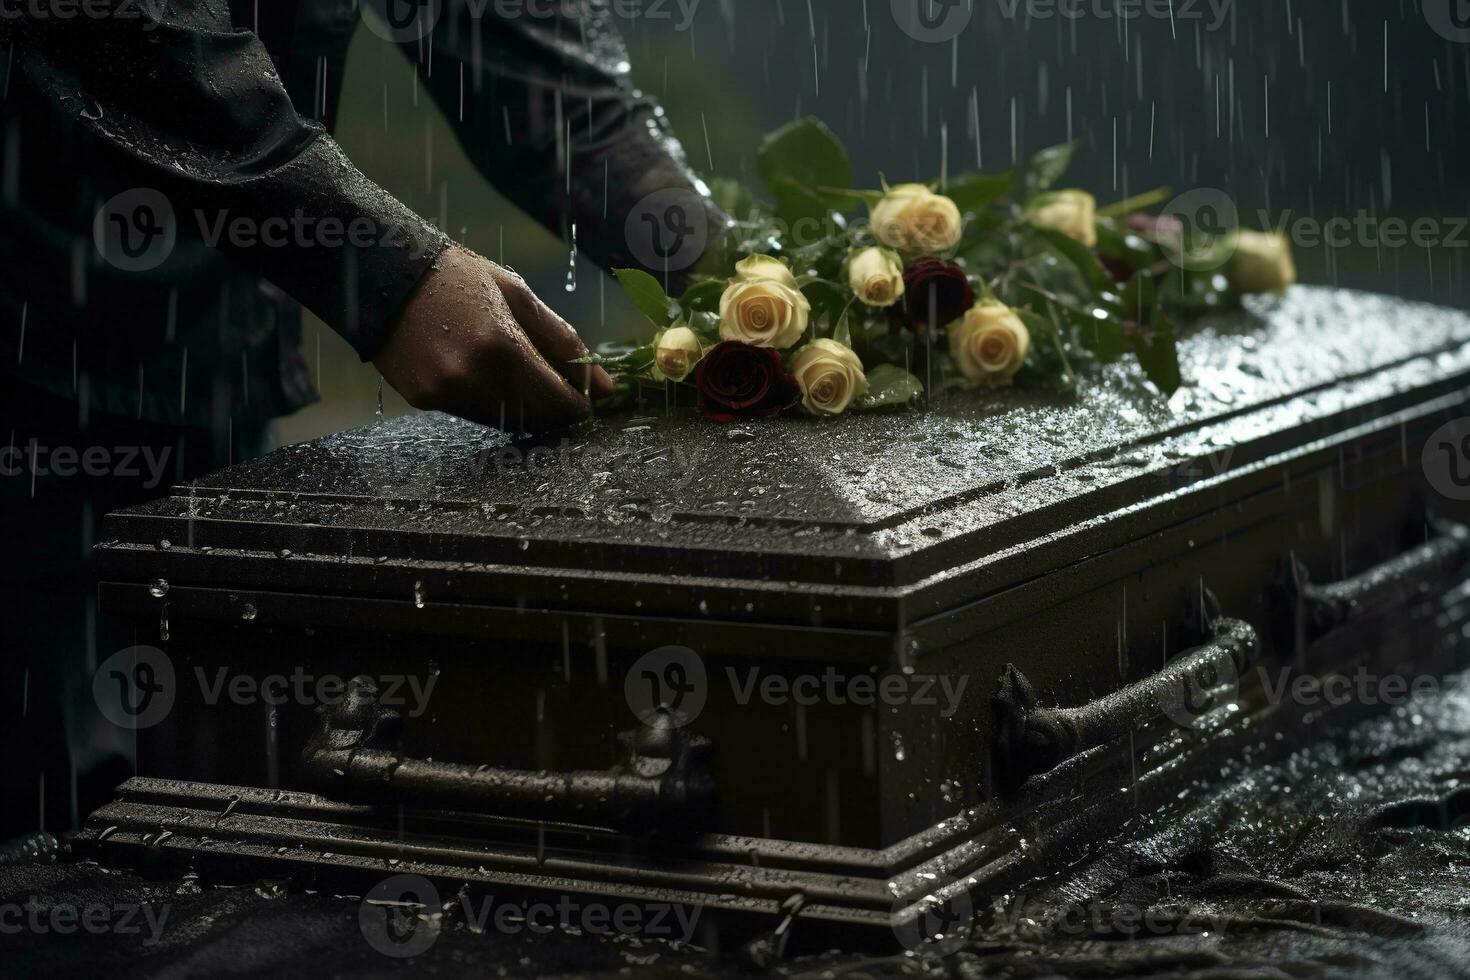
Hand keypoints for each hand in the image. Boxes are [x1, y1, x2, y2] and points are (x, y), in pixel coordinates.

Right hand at [373, 246, 613, 431]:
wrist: (384, 273)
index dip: (578, 404)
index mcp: (503, 346)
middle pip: (534, 416)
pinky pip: (473, 413)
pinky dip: (491, 404)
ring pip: (505, 420)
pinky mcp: (424, 400)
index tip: (586, 399)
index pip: (557, 399)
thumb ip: (563, 342)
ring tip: (525, 381)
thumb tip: (604, 385)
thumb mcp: (518, 296)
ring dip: (524, 409)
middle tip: (563, 395)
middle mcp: (474, 377)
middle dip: (554, 409)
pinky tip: (489, 379)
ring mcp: (446, 392)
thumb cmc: (458, 278)